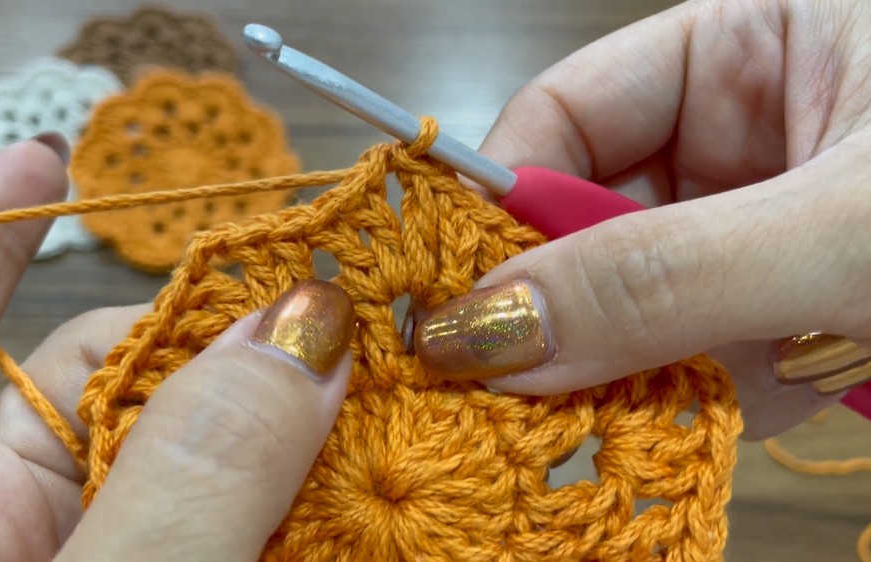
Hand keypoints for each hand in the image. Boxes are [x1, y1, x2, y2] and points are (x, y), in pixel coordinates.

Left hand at [0, 136, 353, 560]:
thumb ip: (192, 476)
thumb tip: (302, 329)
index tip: (51, 155)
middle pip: (88, 375)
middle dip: (198, 338)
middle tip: (319, 321)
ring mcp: (63, 555)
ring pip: (167, 446)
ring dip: (260, 419)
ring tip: (356, 389)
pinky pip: (206, 512)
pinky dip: (272, 488)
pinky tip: (343, 470)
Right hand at [413, 0, 870, 439]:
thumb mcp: (839, 230)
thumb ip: (661, 277)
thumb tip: (482, 335)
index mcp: (742, 48)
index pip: (565, 116)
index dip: (501, 209)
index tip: (459, 308)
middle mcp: (735, 135)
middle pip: (590, 226)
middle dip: (575, 313)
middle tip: (530, 395)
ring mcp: (755, 231)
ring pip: (638, 310)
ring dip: (648, 372)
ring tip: (680, 406)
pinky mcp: (784, 313)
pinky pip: (700, 361)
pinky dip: (707, 402)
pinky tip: (751, 408)